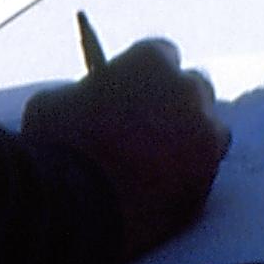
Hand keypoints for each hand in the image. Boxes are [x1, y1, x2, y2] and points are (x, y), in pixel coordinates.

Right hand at [18, 36, 229, 260]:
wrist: (74, 209)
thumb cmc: (55, 146)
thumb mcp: (55, 102)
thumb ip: (85, 93)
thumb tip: (88, 102)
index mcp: (150, 61)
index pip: (161, 54)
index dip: (145, 75)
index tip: (133, 90)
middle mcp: (187, 91)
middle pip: (193, 89)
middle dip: (175, 103)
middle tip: (149, 127)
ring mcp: (203, 137)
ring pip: (209, 131)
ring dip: (190, 140)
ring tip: (160, 163)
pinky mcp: (208, 181)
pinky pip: (205, 173)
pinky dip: (188, 178)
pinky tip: (162, 191)